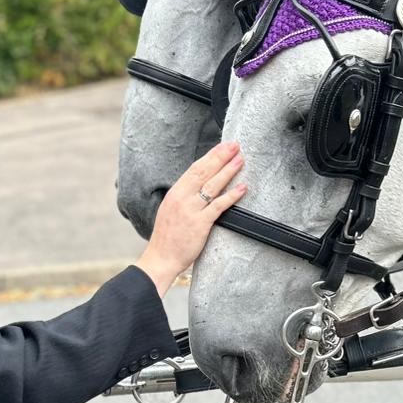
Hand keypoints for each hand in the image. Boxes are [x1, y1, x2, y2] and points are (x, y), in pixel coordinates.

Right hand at [136, 141, 246, 295]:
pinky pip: (218, 206)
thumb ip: (184, 197)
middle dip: (221, 156)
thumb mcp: (171, 210)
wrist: (160, 258)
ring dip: (228, 171)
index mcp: (175, 193)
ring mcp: (191, 210)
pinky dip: (231, 196)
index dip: (210, 156)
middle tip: (235, 145)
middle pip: (204, 172)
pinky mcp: (200, 223)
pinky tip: (242, 188)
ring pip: (212, 185)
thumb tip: (200, 186)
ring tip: (240, 160)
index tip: (222, 146)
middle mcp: (182, 198)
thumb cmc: (167, 237)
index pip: (194, 169)